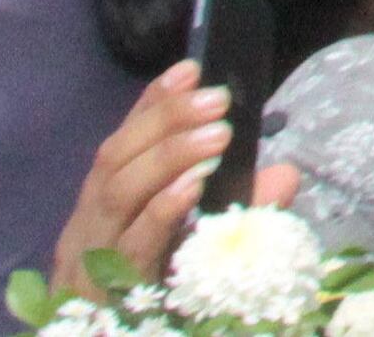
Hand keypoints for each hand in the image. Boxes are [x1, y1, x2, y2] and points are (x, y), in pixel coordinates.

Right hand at [50, 63, 291, 299]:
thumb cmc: (162, 305)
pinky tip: (191, 187)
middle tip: (218, 98)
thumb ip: (240, 212)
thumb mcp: (206, 252)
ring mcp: (88, 262)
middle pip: (115, 160)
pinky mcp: (102, 296)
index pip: (122, 145)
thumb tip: (285, 173)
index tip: (190, 68)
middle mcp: (88, 230)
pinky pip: (129, 246)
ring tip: (217, 134)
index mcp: (104, 213)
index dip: (152, 105)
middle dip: (166, 121)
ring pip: (118, 193)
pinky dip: (160, 211)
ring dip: (168, 156)